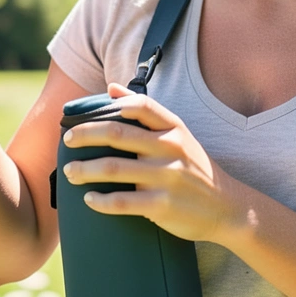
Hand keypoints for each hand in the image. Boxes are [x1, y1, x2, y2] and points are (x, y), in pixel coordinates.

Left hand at [61, 83, 246, 244]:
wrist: (228, 208)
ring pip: (113, 169)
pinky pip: (122, 201)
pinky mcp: (163, 205)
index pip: (140, 105)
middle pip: (117, 134)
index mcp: (174, 129)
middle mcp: (170, 149)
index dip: (109, 105)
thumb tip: (110, 88)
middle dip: (85, 136)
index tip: (86, 115)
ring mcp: (167, 178)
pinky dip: (100, 201)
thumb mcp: (178, 135)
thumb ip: (146, 112)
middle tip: (67, 140)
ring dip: (84, 170)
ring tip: (69, 172)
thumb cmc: (194, 168)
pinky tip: (88, 200)